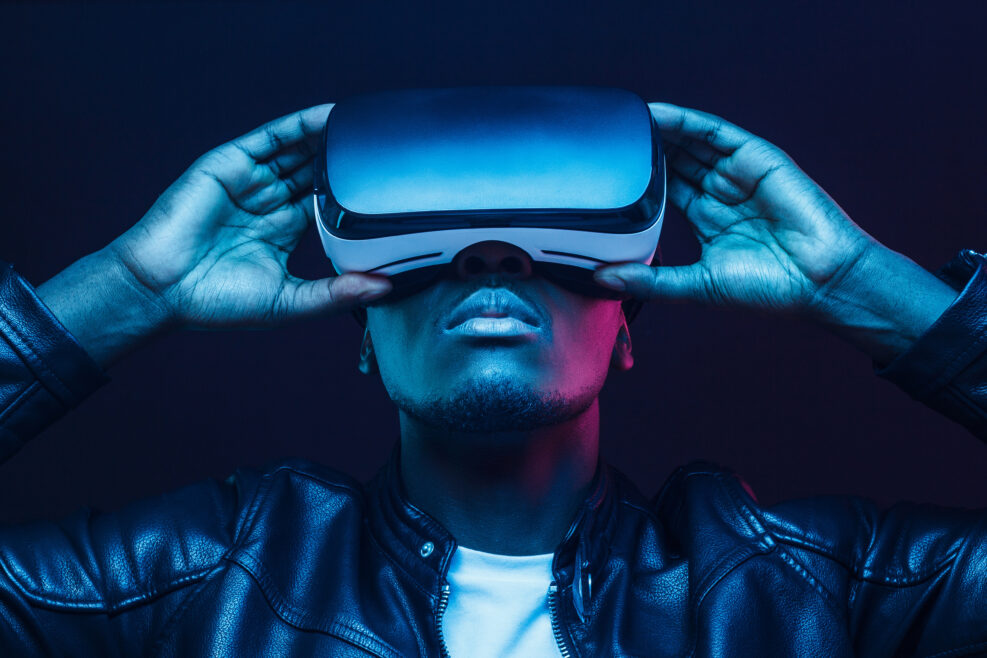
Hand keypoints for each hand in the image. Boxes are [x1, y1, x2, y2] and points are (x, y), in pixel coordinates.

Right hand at [107, 104, 390, 329]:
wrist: (160, 290)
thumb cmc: (215, 302)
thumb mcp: (289, 302)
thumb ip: (335, 293)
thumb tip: (383, 289)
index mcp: (282, 232)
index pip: (327, 204)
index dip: (354, 194)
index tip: (391, 188)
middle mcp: (267, 203)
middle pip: (315, 172)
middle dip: (346, 161)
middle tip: (386, 149)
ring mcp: (249, 182)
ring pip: (298, 151)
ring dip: (330, 137)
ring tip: (366, 125)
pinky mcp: (230, 164)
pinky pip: (271, 137)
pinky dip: (301, 124)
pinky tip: (330, 116)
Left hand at [594, 102, 877, 317]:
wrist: (822, 282)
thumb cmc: (769, 289)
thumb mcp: (697, 285)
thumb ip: (652, 281)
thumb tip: (603, 280)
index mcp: (708, 219)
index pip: (665, 190)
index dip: (637, 180)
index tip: (601, 173)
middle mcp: (722, 192)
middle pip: (675, 162)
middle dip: (644, 151)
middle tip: (604, 140)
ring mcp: (740, 174)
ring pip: (691, 143)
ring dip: (659, 131)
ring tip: (624, 120)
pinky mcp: (759, 159)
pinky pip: (716, 133)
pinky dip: (686, 121)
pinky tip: (657, 114)